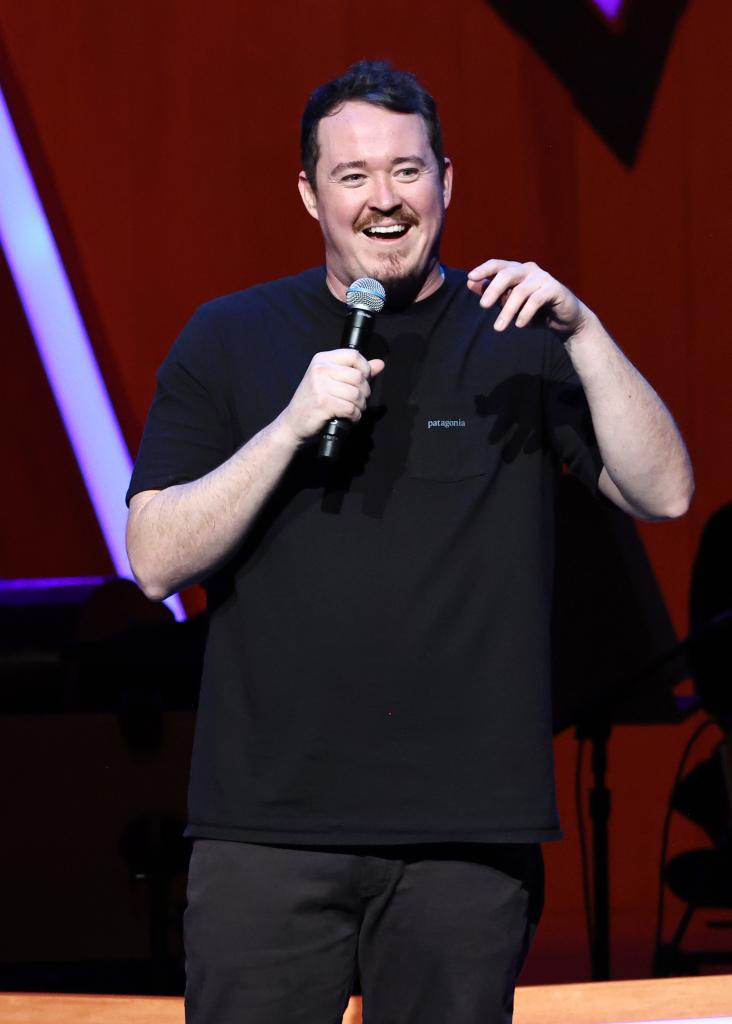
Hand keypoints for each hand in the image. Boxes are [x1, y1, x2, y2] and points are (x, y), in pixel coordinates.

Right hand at [278, 349, 384, 445]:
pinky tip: (350, 417)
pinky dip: (355, 416)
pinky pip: (350, 408)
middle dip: (365, 392)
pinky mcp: (322, 403)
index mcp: (322, 360)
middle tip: (359, 400)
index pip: (354, 355)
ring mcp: (320, 386)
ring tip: (354, 409)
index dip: (365, 369)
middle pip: (358, 376)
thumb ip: (356, 371)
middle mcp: (320, 370)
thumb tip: (379, 363)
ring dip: (360, 406)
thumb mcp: (332, 381)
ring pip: (356, 394)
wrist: (293, 423)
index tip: (364, 380)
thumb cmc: (313, 402)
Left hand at [467, 259, 588, 335]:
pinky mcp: (555, 289)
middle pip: (507, 274)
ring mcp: (543, 278)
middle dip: (493, 289)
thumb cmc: (534, 311)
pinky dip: (526, 313)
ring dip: (508, 310)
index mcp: (517, 271)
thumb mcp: (510, 303)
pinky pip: (536, 300)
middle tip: (483, 306)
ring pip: (521, 291)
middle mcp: (530, 270)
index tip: (470, 277)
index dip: (484, 269)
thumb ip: (493, 293)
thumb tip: (470, 283)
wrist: (564, 319)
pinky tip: (519, 325)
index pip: (498, 265)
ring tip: (499, 328)